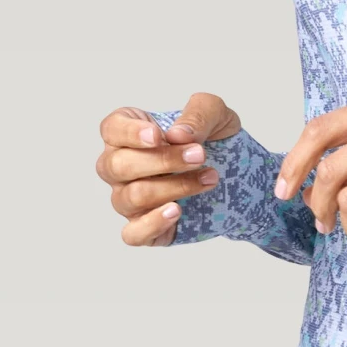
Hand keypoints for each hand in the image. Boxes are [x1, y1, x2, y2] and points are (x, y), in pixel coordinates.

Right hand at [97, 91, 240, 246]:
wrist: (235, 173)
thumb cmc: (213, 137)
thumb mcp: (216, 113)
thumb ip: (198, 114)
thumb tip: (178, 135)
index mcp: (129, 131)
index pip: (112, 129)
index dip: (129, 133)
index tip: (158, 136)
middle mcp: (120, 166)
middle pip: (118, 165)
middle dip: (162, 161)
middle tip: (200, 155)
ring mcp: (128, 198)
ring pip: (132, 197)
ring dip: (174, 187)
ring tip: (209, 178)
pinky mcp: (143, 226)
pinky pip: (133, 233)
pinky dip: (153, 223)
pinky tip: (177, 211)